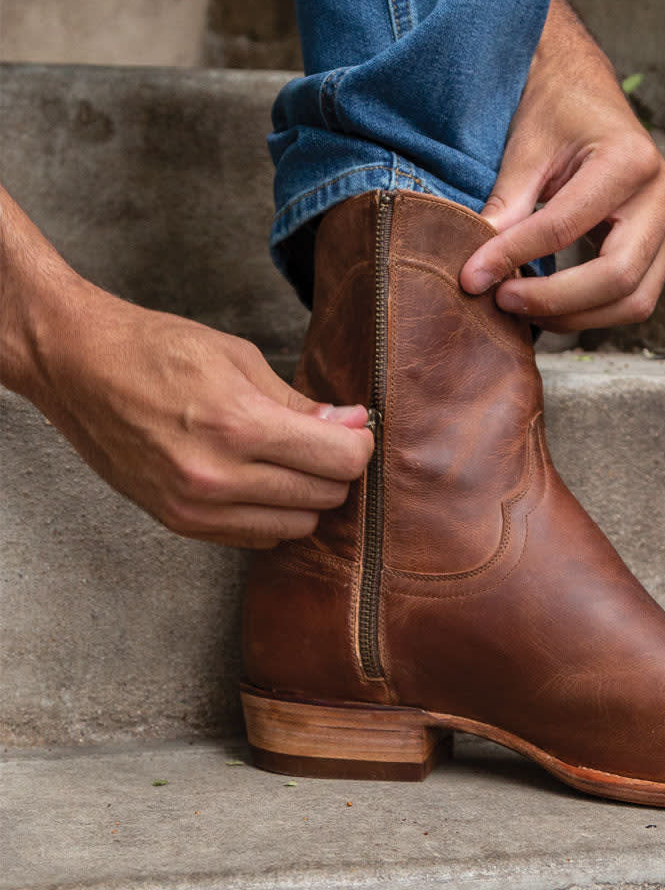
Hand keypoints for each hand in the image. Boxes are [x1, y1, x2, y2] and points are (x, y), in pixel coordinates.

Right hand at [24, 282, 372, 548]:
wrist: (79, 368)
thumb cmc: (158, 351)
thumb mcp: (239, 358)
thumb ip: (299, 402)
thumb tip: (353, 424)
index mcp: (238, 425)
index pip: (339, 460)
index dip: (360, 443)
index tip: (356, 429)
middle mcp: (218, 477)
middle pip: (324, 497)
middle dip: (338, 469)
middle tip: (327, 441)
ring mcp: (197, 507)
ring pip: (297, 527)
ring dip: (308, 497)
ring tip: (292, 461)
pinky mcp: (181, 523)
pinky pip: (258, 538)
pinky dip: (274, 515)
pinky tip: (262, 482)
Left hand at [460, 0, 664, 331]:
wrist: (584, 89)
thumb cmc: (555, 109)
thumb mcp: (525, 149)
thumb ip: (507, 207)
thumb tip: (480, 271)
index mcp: (630, 160)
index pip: (566, 227)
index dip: (514, 257)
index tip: (471, 277)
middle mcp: (662, 195)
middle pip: (617, 277)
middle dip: (555, 301)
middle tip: (502, 300)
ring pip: (634, 300)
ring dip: (576, 317)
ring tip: (523, 308)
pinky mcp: (658, 245)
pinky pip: (634, 298)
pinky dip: (592, 312)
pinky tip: (549, 305)